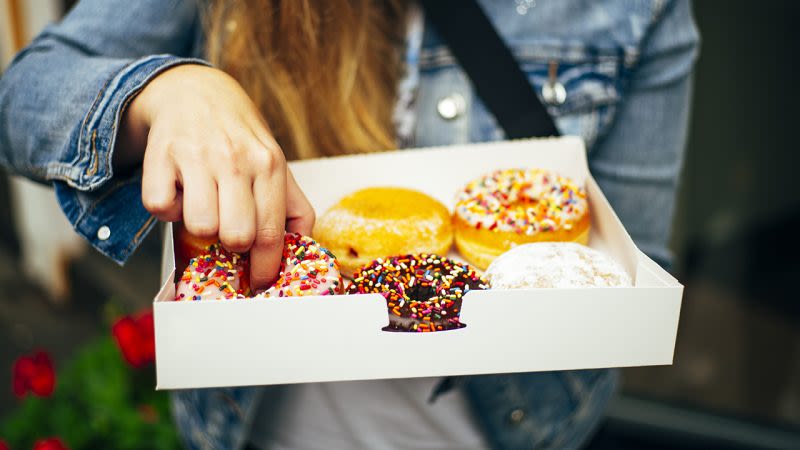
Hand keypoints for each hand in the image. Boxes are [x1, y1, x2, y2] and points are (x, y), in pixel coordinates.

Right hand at [115, 64, 314, 288]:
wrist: (194, 90)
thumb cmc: (239, 138)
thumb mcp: (274, 162)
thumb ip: (292, 207)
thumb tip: (303, 250)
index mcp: (270, 165)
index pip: (271, 233)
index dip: (264, 269)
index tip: (258, 284)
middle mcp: (236, 159)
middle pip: (237, 236)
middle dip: (232, 246)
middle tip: (228, 232)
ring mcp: (197, 155)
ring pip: (199, 227)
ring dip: (199, 227)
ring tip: (204, 205)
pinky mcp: (161, 155)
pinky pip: (160, 208)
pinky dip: (167, 209)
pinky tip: (179, 191)